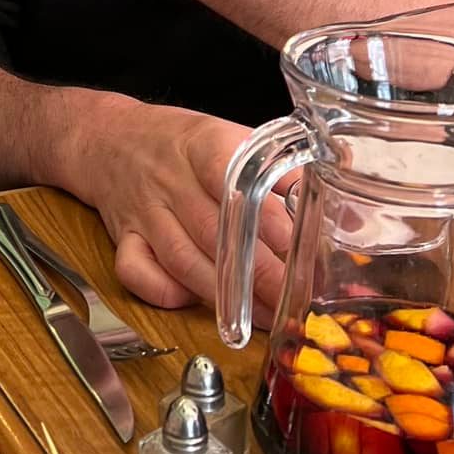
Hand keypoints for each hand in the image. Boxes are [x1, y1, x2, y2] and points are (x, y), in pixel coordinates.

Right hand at [55, 92, 293, 316]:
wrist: (109, 137)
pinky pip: (137, 272)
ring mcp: (144, 211)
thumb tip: (344, 216)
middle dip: (257, 274)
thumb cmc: (182, 142)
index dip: (265, 219)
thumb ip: (283, 172)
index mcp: (202, 145)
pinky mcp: (123, 237)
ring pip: (181, 260)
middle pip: (212, 232)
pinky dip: (164, 293)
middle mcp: (170, 179)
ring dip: (225, 296)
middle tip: (293, 301)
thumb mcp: (233, 136)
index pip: (232, 181)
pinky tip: (195, 303)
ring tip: (264, 317)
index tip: (298, 248)